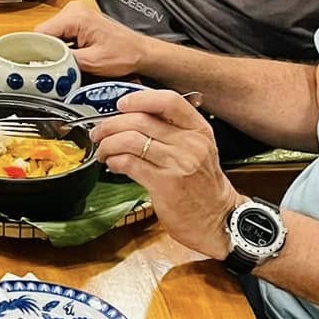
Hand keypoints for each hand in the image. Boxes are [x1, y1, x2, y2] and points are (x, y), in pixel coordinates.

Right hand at [39, 0, 149, 76]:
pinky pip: (59, 34)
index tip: (37, 65)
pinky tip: (70, 57)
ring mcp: (74, 14)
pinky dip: (61, 47)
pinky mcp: (77, 20)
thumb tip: (45, 63)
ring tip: (66, 62)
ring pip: (50, 34)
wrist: (140, 51)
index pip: (41, 33)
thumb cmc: (124, 54)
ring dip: (54, 50)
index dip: (37, 51)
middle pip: (44, 33)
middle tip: (53, 68)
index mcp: (75, 17)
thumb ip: (65, 60)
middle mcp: (73, 10)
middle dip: (46, 51)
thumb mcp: (91, 62)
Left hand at [89, 90, 238, 260]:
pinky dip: (114, 161)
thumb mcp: (198, 149)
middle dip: (111, 124)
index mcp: (198, 130)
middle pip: (140, 120)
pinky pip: (129, 164)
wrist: (218, 219)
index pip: (169, 101)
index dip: (140, 99)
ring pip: (130, 140)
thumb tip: (133, 114)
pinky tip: (113, 165)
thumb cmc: (202, 184)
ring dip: (108, 144)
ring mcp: (178, 164)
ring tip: (103, 151)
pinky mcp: (165, 185)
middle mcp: (190, 144)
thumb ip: (172, 130)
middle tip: (99, 132)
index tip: (121, 104)